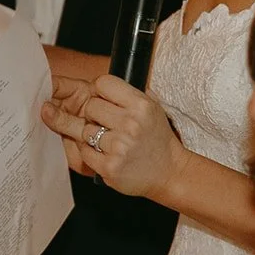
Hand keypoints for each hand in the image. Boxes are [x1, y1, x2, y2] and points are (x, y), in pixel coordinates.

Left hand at [42, 73, 186, 200]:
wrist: (169, 172)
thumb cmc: (158, 138)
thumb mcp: (153, 108)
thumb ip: (131, 92)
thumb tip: (103, 84)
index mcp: (141, 105)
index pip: (103, 83)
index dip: (99, 90)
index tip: (102, 98)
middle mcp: (130, 124)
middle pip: (91, 106)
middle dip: (95, 113)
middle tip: (105, 122)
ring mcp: (119, 146)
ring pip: (86, 129)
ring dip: (92, 134)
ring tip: (108, 139)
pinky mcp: (109, 167)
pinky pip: (85, 151)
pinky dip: (91, 152)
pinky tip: (105, 152)